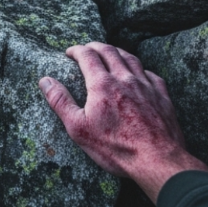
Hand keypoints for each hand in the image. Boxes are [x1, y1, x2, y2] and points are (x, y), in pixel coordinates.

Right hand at [40, 42, 207, 202]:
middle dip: (96, 46)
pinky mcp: (162, 96)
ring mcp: (146, 86)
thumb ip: (60, 101)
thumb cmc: (115, 147)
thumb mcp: (78, 128)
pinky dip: (140, 69)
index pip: (87, 55)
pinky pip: (151, 74)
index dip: (76, 50)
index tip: (69, 52)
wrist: (157, 160)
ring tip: (111, 53)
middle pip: (110, 51)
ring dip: (118, 52)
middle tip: (88, 48)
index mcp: (102, 84)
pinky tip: (139, 75)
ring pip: (131, 59)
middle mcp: (125, 78)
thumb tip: (45, 80)